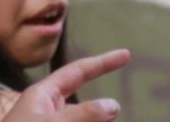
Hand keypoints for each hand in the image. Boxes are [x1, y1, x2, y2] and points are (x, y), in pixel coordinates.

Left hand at [0, 49, 130, 121]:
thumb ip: (82, 114)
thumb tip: (113, 105)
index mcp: (43, 95)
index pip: (78, 71)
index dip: (102, 62)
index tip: (126, 55)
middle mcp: (47, 111)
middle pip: (84, 107)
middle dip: (98, 114)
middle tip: (113, 117)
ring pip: (81, 120)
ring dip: (92, 121)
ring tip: (103, 120)